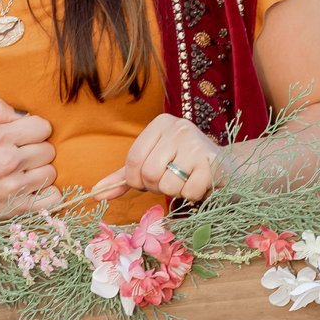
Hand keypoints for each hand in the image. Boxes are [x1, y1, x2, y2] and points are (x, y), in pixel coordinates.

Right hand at [0, 98, 59, 223]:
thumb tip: (23, 114)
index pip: (42, 126)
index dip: (35, 129)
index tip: (24, 136)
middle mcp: (9, 162)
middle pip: (49, 149)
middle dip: (37, 149)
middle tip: (21, 155)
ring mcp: (16, 187)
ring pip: (51, 172)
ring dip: (40, 171)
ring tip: (24, 173)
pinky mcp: (21, 208)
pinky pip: (53, 197)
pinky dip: (47, 193)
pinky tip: (33, 189)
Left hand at [94, 114, 223, 203]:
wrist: (224, 167)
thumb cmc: (181, 164)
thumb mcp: (150, 163)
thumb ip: (123, 177)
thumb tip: (96, 193)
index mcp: (161, 123)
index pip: (133, 159)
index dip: (136, 179)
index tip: (148, 180)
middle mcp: (179, 128)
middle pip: (149, 173)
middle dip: (156, 187)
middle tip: (171, 180)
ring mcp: (196, 144)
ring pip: (167, 185)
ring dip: (175, 192)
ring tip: (186, 180)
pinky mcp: (212, 163)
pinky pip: (188, 192)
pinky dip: (192, 196)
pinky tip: (200, 184)